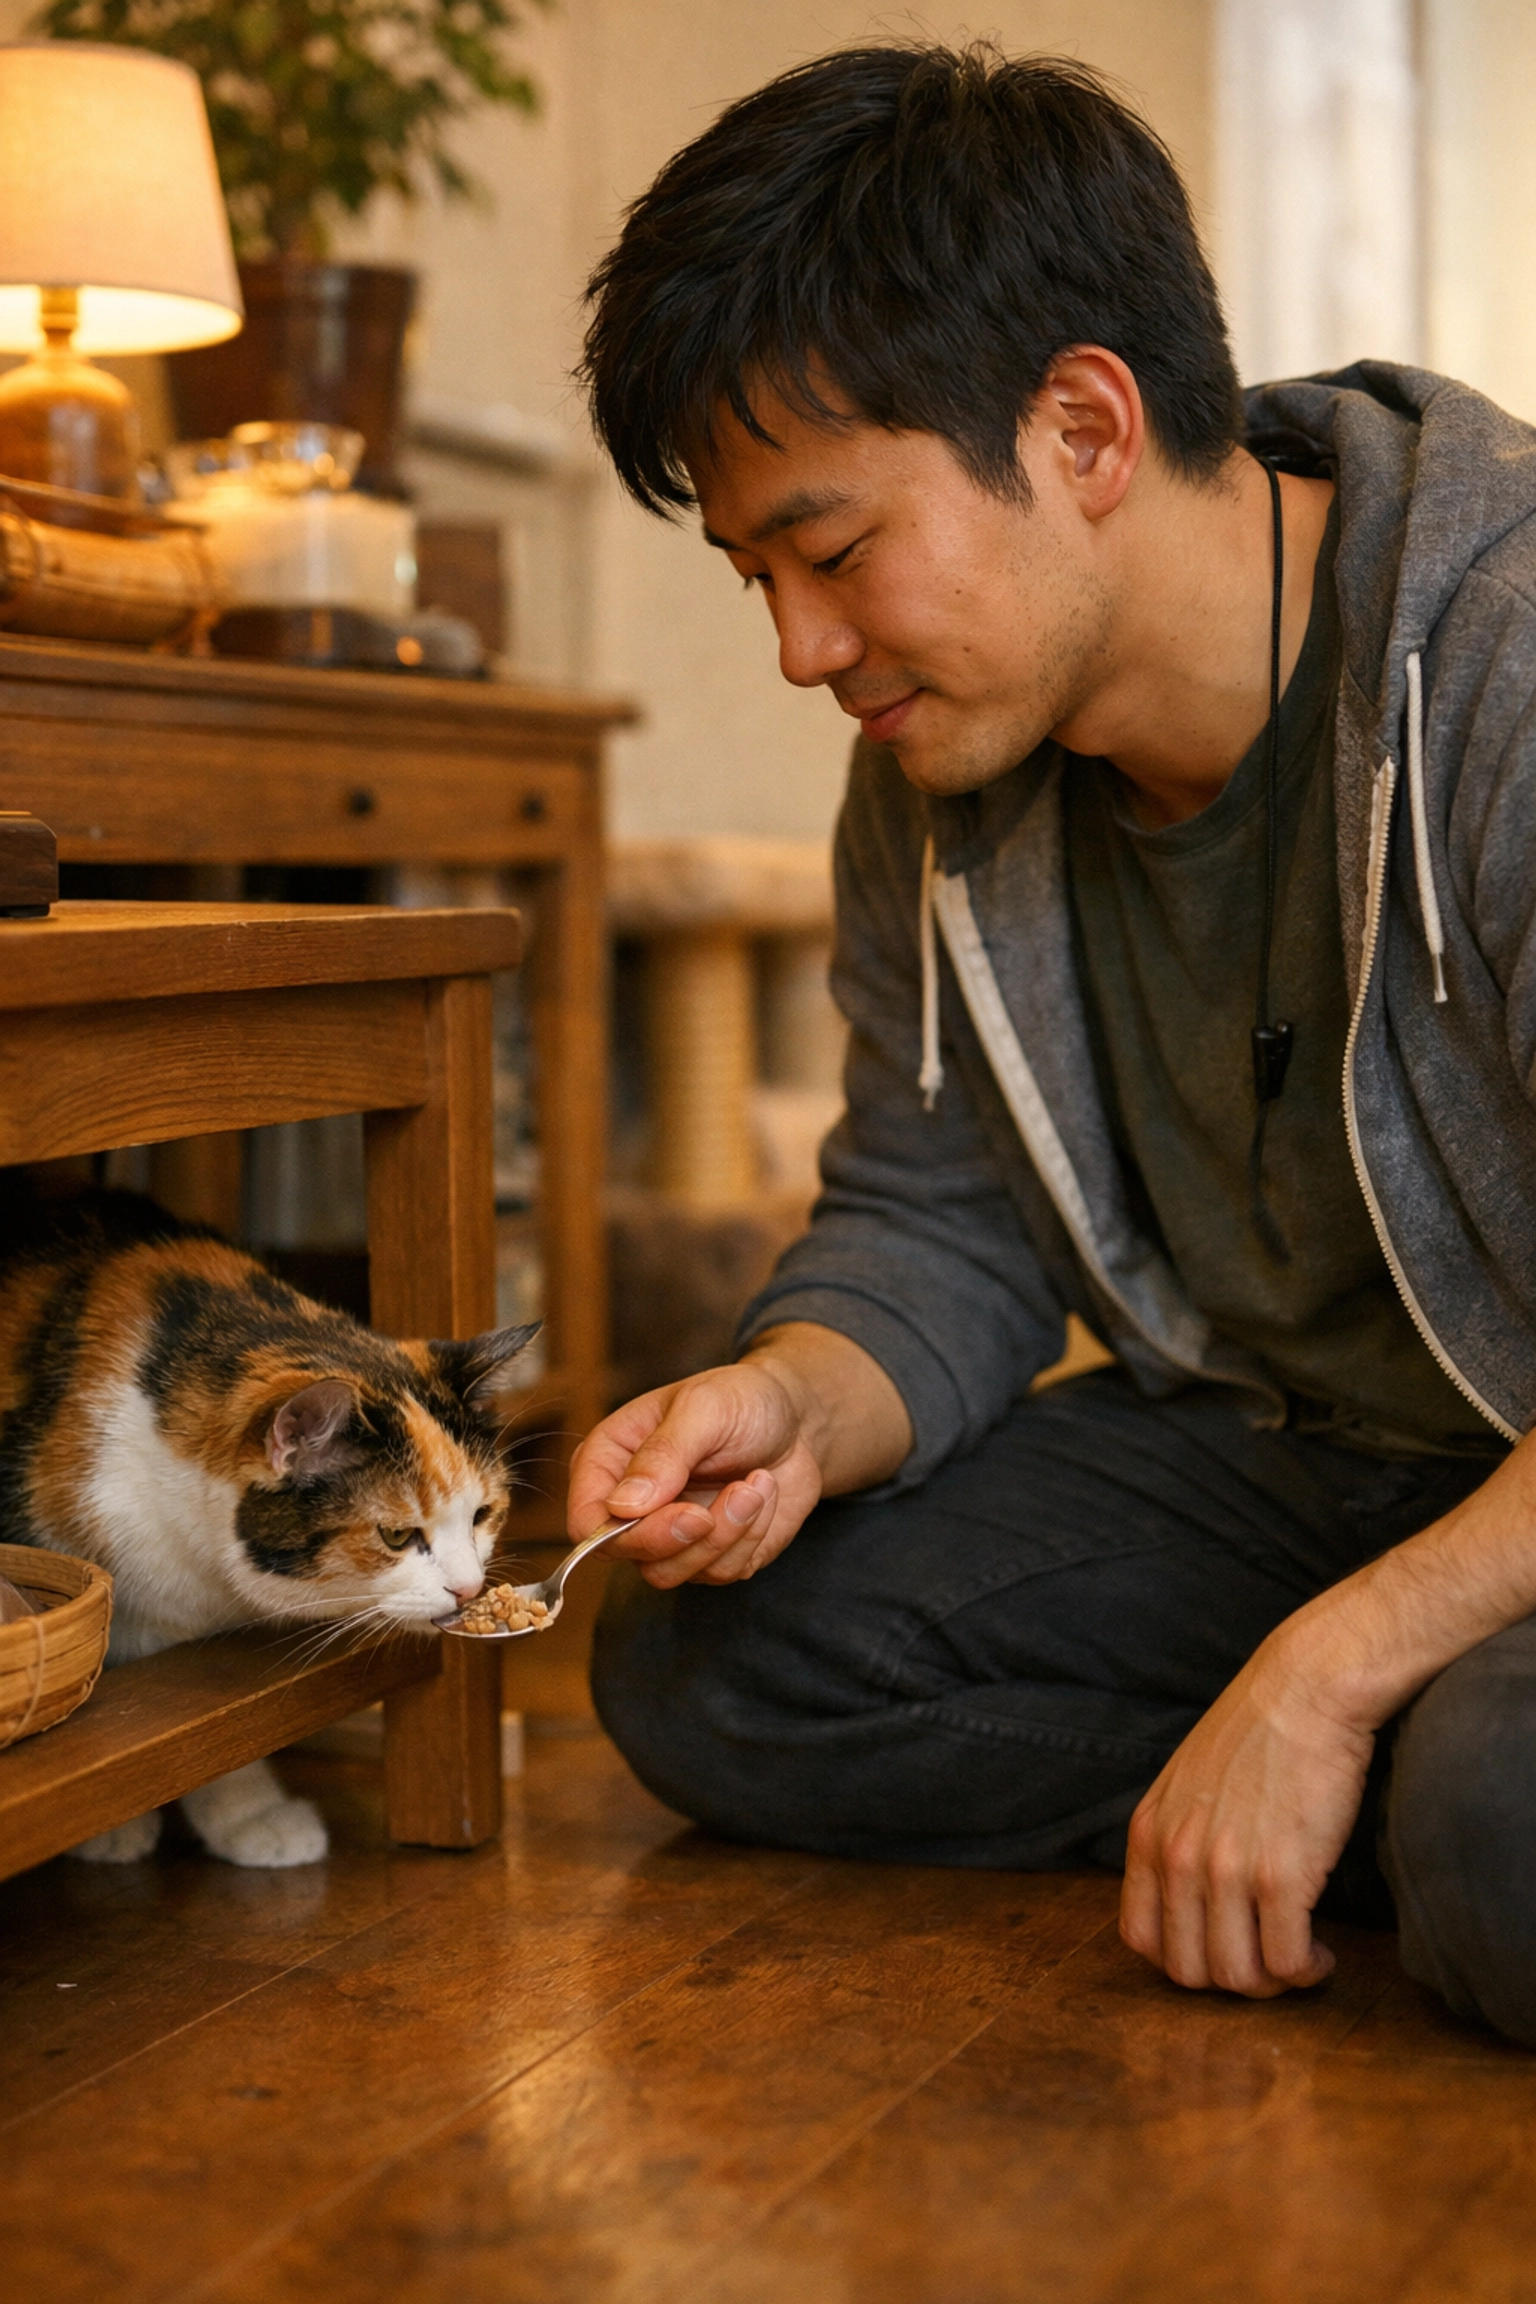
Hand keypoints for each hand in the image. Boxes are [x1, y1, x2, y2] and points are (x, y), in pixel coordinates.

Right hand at [567, 1356, 825, 1587]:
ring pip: (673, 1572)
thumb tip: (622, 1506)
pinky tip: (762, 1495)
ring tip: (755, 1485)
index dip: (626, 1533)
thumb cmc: (741, 1399)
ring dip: (728, 1533)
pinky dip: (751, 1538)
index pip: (586, 1521)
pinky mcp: (708, 1555)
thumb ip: (663, 1453)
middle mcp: (629, 1506)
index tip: (688, 1514)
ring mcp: (668, 1535)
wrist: (796, 1417)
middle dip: (687, 1535)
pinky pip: (719, 1572)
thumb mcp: (703, 1408)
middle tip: (738, 1495)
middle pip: (628, 1555)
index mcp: (609, 1461)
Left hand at [1119, 1629, 1375, 1996]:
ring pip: (1238, 1977)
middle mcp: (1178, 1856)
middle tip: (1266, 1961)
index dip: (1183, 1960)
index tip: (1221, 1950)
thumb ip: (1177, 1835)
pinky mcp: (1282, 1876)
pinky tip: (1320, 1954)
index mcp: (1148, 1833)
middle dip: (1232, 1981)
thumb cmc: (1258, 1730)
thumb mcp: (1188, 1781)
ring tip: (1298, 1959)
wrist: (1308, 1688)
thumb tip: (1188, 1897)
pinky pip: (1285, 1961)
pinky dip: (1305, 1971)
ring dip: (1272, 1984)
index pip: (1140, 1937)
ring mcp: (1227, 1869)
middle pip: (1188, 1970)